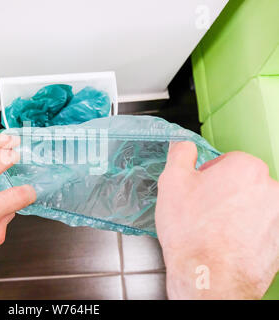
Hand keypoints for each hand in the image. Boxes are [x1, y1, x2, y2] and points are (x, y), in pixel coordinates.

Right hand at [156, 141, 278, 298]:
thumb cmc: (191, 232)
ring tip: (213, 230)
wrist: (208, 276)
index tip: (197, 192)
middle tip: (202, 212)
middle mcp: (270, 188)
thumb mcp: (171, 182)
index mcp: (245, 167)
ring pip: (251, 205)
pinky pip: (260, 229)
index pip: (225, 161)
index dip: (206, 176)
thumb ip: (180, 154)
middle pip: (241, 182)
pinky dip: (246, 233)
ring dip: (235, 212)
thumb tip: (185, 147)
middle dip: (223, 193)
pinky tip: (226, 243)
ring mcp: (278, 216)